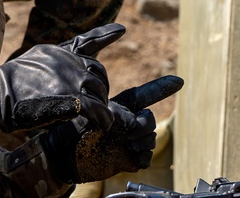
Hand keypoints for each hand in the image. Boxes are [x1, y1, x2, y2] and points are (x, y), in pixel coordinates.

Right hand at [0, 23, 126, 134]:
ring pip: (100, 91)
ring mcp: (71, 78)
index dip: (106, 34)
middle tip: (96, 102)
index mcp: (59, 52)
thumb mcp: (33, 61)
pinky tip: (103, 124)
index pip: (88, 42)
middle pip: (98, 73)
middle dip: (101, 88)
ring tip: (97, 116)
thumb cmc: (9, 83)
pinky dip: (103, 118)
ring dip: (101, 104)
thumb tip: (66, 67)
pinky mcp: (72, 99)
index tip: (121, 29)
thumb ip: (53, 61)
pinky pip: (97, 109)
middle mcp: (69, 61)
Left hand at [43, 75, 183, 183]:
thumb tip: (136, 121)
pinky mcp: (127, 159)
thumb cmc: (69, 129)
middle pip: (150, 119)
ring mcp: (128, 141)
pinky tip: (131, 156)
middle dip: (142, 125)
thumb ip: (115, 114)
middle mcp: (127, 123)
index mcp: (119, 107)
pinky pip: (147, 157)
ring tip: (122, 144)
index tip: (179, 81)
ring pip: (151, 138)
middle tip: (122, 131)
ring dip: (140, 142)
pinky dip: (142, 157)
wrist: (60, 156)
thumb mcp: (91, 113)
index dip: (163, 87)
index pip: (146, 94)